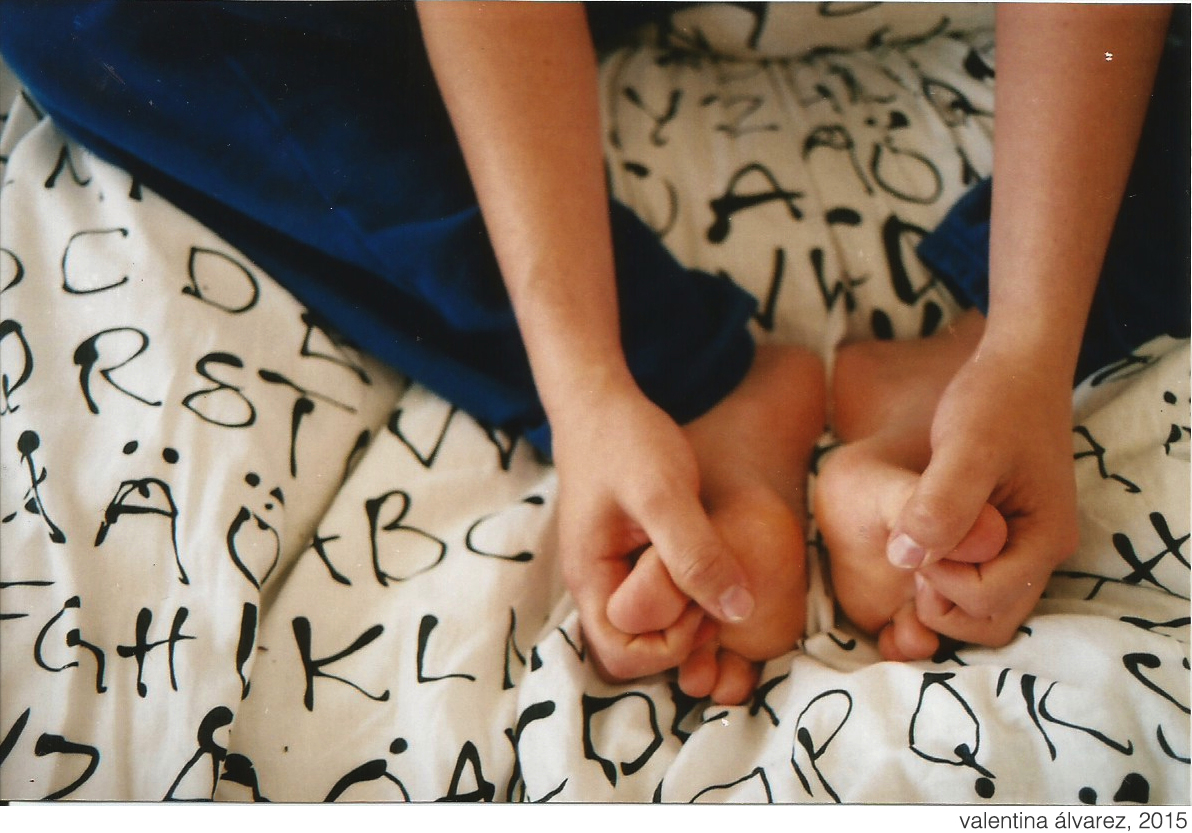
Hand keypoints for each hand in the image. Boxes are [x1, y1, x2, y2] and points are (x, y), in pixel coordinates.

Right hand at [551, 383, 752, 680]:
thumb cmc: (626, 442)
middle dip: (681, 636)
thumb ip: (696, 555)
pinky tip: (707, 557)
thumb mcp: (666, 494)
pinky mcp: (628, 558)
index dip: (670, 645)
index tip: (701, 599)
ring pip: (648, 628)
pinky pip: (655, 599)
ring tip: (714, 570)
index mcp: (591, 580)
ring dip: (686, 614)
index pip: (623, 658)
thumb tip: (738, 613)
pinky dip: (685, 591)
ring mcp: (611, 573)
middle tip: (715, 587)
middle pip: (635, 652)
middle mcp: (596, 587)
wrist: (601, 401)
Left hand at [888, 347, 1079, 646]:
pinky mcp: (1003, 535)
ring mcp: (1025, 546)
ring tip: (917, 542)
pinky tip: (920, 537)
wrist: (1015, 366)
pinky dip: (946, 575)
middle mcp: (1041, 552)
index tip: (917, 534)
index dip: (942, 581)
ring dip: (943, 592)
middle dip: (943, 602)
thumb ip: (940, 503)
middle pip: (990, 621)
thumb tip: (906, 559)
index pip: (987, 602)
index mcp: (1043, 539)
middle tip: (913, 550)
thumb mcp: (965, 445)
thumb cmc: (995, 399)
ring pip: (983, 607)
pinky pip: (976, 580)